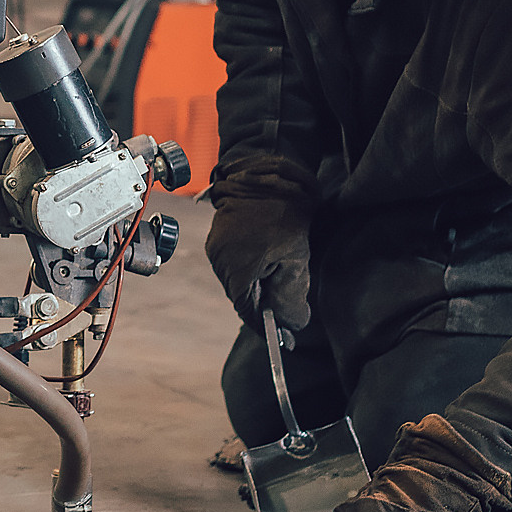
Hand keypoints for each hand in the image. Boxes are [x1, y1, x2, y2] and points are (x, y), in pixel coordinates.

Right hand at [206, 186, 312, 328]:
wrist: (266, 171)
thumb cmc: (283, 210)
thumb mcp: (296, 258)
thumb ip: (291, 298)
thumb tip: (289, 326)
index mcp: (235, 269)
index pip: (249, 313)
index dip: (268, 329)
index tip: (287, 340)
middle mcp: (218, 260)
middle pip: (241, 298)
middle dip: (264, 308)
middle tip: (290, 315)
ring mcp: (215, 247)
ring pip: (238, 281)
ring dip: (258, 287)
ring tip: (281, 282)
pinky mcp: (218, 236)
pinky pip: (234, 264)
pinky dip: (251, 270)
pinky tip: (269, 261)